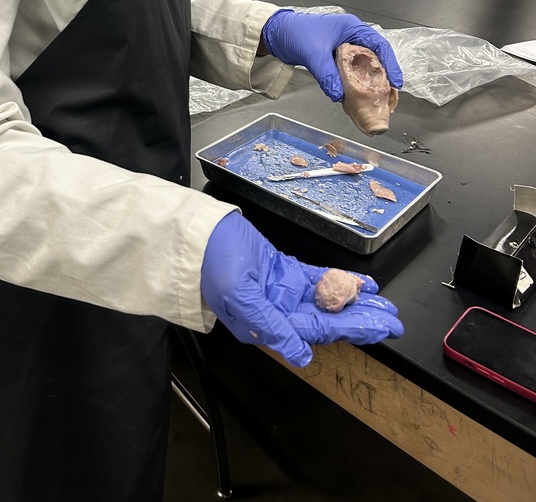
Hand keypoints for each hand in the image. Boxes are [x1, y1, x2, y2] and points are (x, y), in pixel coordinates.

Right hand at [201, 213, 400, 366]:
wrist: (197, 233)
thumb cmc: (211, 262)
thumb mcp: (239, 295)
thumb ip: (272, 325)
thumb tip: (301, 356)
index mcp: (267, 325)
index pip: (319, 330)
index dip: (353, 329)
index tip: (381, 329)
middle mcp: (278, 312)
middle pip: (329, 318)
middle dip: (363, 320)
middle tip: (394, 322)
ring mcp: (282, 290)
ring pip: (328, 299)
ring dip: (356, 301)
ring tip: (385, 304)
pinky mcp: (283, 271)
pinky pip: (318, 278)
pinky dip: (340, 280)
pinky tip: (362, 283)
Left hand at [261, 9, 402, 101]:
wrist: (276, 33)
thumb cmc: (295, 33)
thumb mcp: (313, 53)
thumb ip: (327, 74)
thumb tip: (339, 95)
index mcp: (352, 28)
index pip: (380, 45)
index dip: (391, 64)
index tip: (396, 83)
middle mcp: (351, 37)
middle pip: (375, 58)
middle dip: (382, 77)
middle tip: (388, 96)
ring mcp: (343, 48)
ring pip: (363, 67)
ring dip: (367, 82)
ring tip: (374, 99)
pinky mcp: (334, 58)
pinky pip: (350, 72)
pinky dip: (353, 84)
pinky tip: (354, 97)